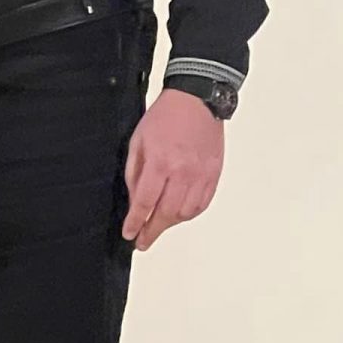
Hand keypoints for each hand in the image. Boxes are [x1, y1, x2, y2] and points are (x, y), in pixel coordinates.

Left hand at [121, 89, 224, 251]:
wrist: (196, 101)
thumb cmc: (165, 117)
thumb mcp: (138, 141)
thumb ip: (134, 173)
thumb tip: (136, 200)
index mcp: (161, 162)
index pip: (145, 202)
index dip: (136, 222)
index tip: (130, 234)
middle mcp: (183, 172)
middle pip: (166, 213)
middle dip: (152, 231)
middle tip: (143, 241)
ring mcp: (201, 175)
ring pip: (185, 213)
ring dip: (170, 223)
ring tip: (159, 224)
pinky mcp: (213, 175)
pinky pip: (201, 204)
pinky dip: (188, 214)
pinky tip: (178, 214)